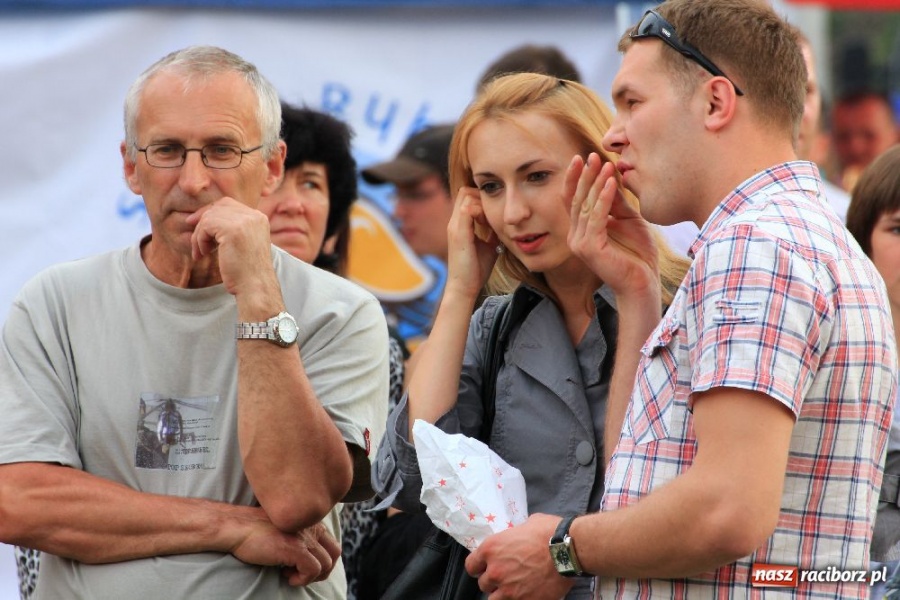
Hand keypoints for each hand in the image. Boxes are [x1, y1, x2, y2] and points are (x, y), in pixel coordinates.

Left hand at [186, 198, 276, 296]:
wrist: (255, 287)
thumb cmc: (246, 272)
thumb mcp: (243, 244)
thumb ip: (232, 228)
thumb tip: (204, 217)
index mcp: (259, 218)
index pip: (228, 204)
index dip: (210, 212)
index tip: (195, 224)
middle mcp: (254, 216)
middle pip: (218, 207)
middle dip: (202, 221)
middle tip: (195, 241)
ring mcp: (244, 221)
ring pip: (209, 217)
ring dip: (199, 235)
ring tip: (201, 253)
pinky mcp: (233, 230)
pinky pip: (205, 226)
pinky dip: (199, 240)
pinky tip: (204, 254)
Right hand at [230, 511, 340, 586]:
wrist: (236, 526)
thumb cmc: (255, 530)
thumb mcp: (285, 529)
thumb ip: (300, 535)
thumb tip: (308, 557)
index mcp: (310, 521)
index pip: (332, 544)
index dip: (322, 561)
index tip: (303, 566)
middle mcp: (311, 527)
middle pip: (334, 554)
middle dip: (322, 570)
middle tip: (302, 574)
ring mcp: (304, 537)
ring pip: (325, 565)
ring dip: (309, 576)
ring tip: (290, 574)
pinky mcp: (295, 548)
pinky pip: (312, 570)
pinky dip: (302, 579)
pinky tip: (286, 576)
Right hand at [445, 186, 498, 299]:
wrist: (464, 287)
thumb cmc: (475, 269)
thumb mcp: (488, 246)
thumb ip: (492, 233)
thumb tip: (504, 224)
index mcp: (459, 224)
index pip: (467, 196)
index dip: (481, 199)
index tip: (492, 215)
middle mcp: (454, 222)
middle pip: (465, 191)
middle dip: (482, 197)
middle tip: (492, 214)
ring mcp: (454, 226)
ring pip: (466, 195)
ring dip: (482, 204)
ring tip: (490, 221)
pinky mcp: (459, 233)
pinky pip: (468, 209)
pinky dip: (481, 212)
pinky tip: (488, 226)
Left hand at [465, 514, 573, 599]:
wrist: (568, 550)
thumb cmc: (549, 532)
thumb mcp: (526, 525)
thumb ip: (514, 535)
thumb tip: (517, 537)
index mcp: (491, 548)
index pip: (471, 566)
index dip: (478, 567)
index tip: (485, 568)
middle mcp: (495, 570)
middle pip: (483, 584)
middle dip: (493, 581)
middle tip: (506, 577)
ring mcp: (508, 589)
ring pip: (494, 599)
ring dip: (502, 594)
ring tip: (514, 589)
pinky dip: (517, 599)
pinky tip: (526, 594)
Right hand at [567, 153, 659, 299]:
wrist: (643, 283)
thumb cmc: (637, 255)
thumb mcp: (628, 221)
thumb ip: (617, 203)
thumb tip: (611, 177)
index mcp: (582, 230)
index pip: (574, 199)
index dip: (576, 178)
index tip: (583, 157)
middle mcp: (575, 236)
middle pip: (576, 200)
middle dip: (584, 176)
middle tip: (591, 155)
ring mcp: (580, 243)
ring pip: (585, 206)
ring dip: (596, 184)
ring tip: (605, 165)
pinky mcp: (589, 249)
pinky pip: (596, 218)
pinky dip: (604, 199)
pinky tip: (612, 184)